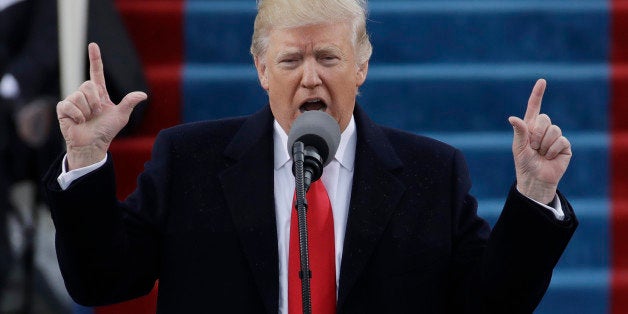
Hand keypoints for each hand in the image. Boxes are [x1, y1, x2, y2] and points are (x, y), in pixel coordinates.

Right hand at [57, 43, 146, 169]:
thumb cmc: (107, 130)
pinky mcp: (63, 109)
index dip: (95, 58)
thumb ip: (129, 103)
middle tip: (96, 113)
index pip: (96, 72)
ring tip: (87, 119)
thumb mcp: (121, 116)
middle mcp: (85, 94)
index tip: (93, 45)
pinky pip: (69, 105)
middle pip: (88, 85)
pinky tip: (78, 122)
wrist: (93, 144)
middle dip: (95, 101)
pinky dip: (77, 115)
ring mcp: (73, 100)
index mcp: (99, 93)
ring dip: (87, 110)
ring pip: (79, 95)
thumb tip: (143, 95)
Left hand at [508, 79, 571, 203]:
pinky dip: (553, 150)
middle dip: (536, 134)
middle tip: (533, 147)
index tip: (542, 81)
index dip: (538, 94)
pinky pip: (561, 141)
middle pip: (544, 119)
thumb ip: (519, 132)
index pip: (534, 107)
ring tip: (541, 154)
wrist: (536, 179)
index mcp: (530, 127)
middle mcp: (543, 129)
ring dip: (544, 145)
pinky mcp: (565, 146)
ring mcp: (555, 137)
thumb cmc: (524, 163)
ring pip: (553, 130)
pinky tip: (550, 157)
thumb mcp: (519, 147)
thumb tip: (512, 118)